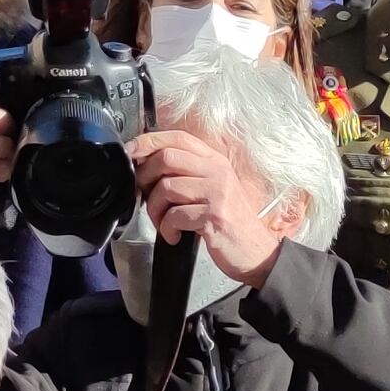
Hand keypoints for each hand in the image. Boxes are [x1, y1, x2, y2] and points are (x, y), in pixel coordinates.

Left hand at [126, 120, 284, 281]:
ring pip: (166, 187)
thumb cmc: (230, 222)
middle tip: (144, 196)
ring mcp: (217, 193)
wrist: (258, 252)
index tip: (131, 152)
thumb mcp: (213, 190)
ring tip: (163, 223)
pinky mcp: (214, 216)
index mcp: (215, 161)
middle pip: (167, 158)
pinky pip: (175, 215)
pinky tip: (174, 235)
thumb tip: (147, 165)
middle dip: (145, 177)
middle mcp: (217, 172)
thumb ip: (187, 174)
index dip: (149, 141)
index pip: (178, 137)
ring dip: (154, 209)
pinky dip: (167, 228)